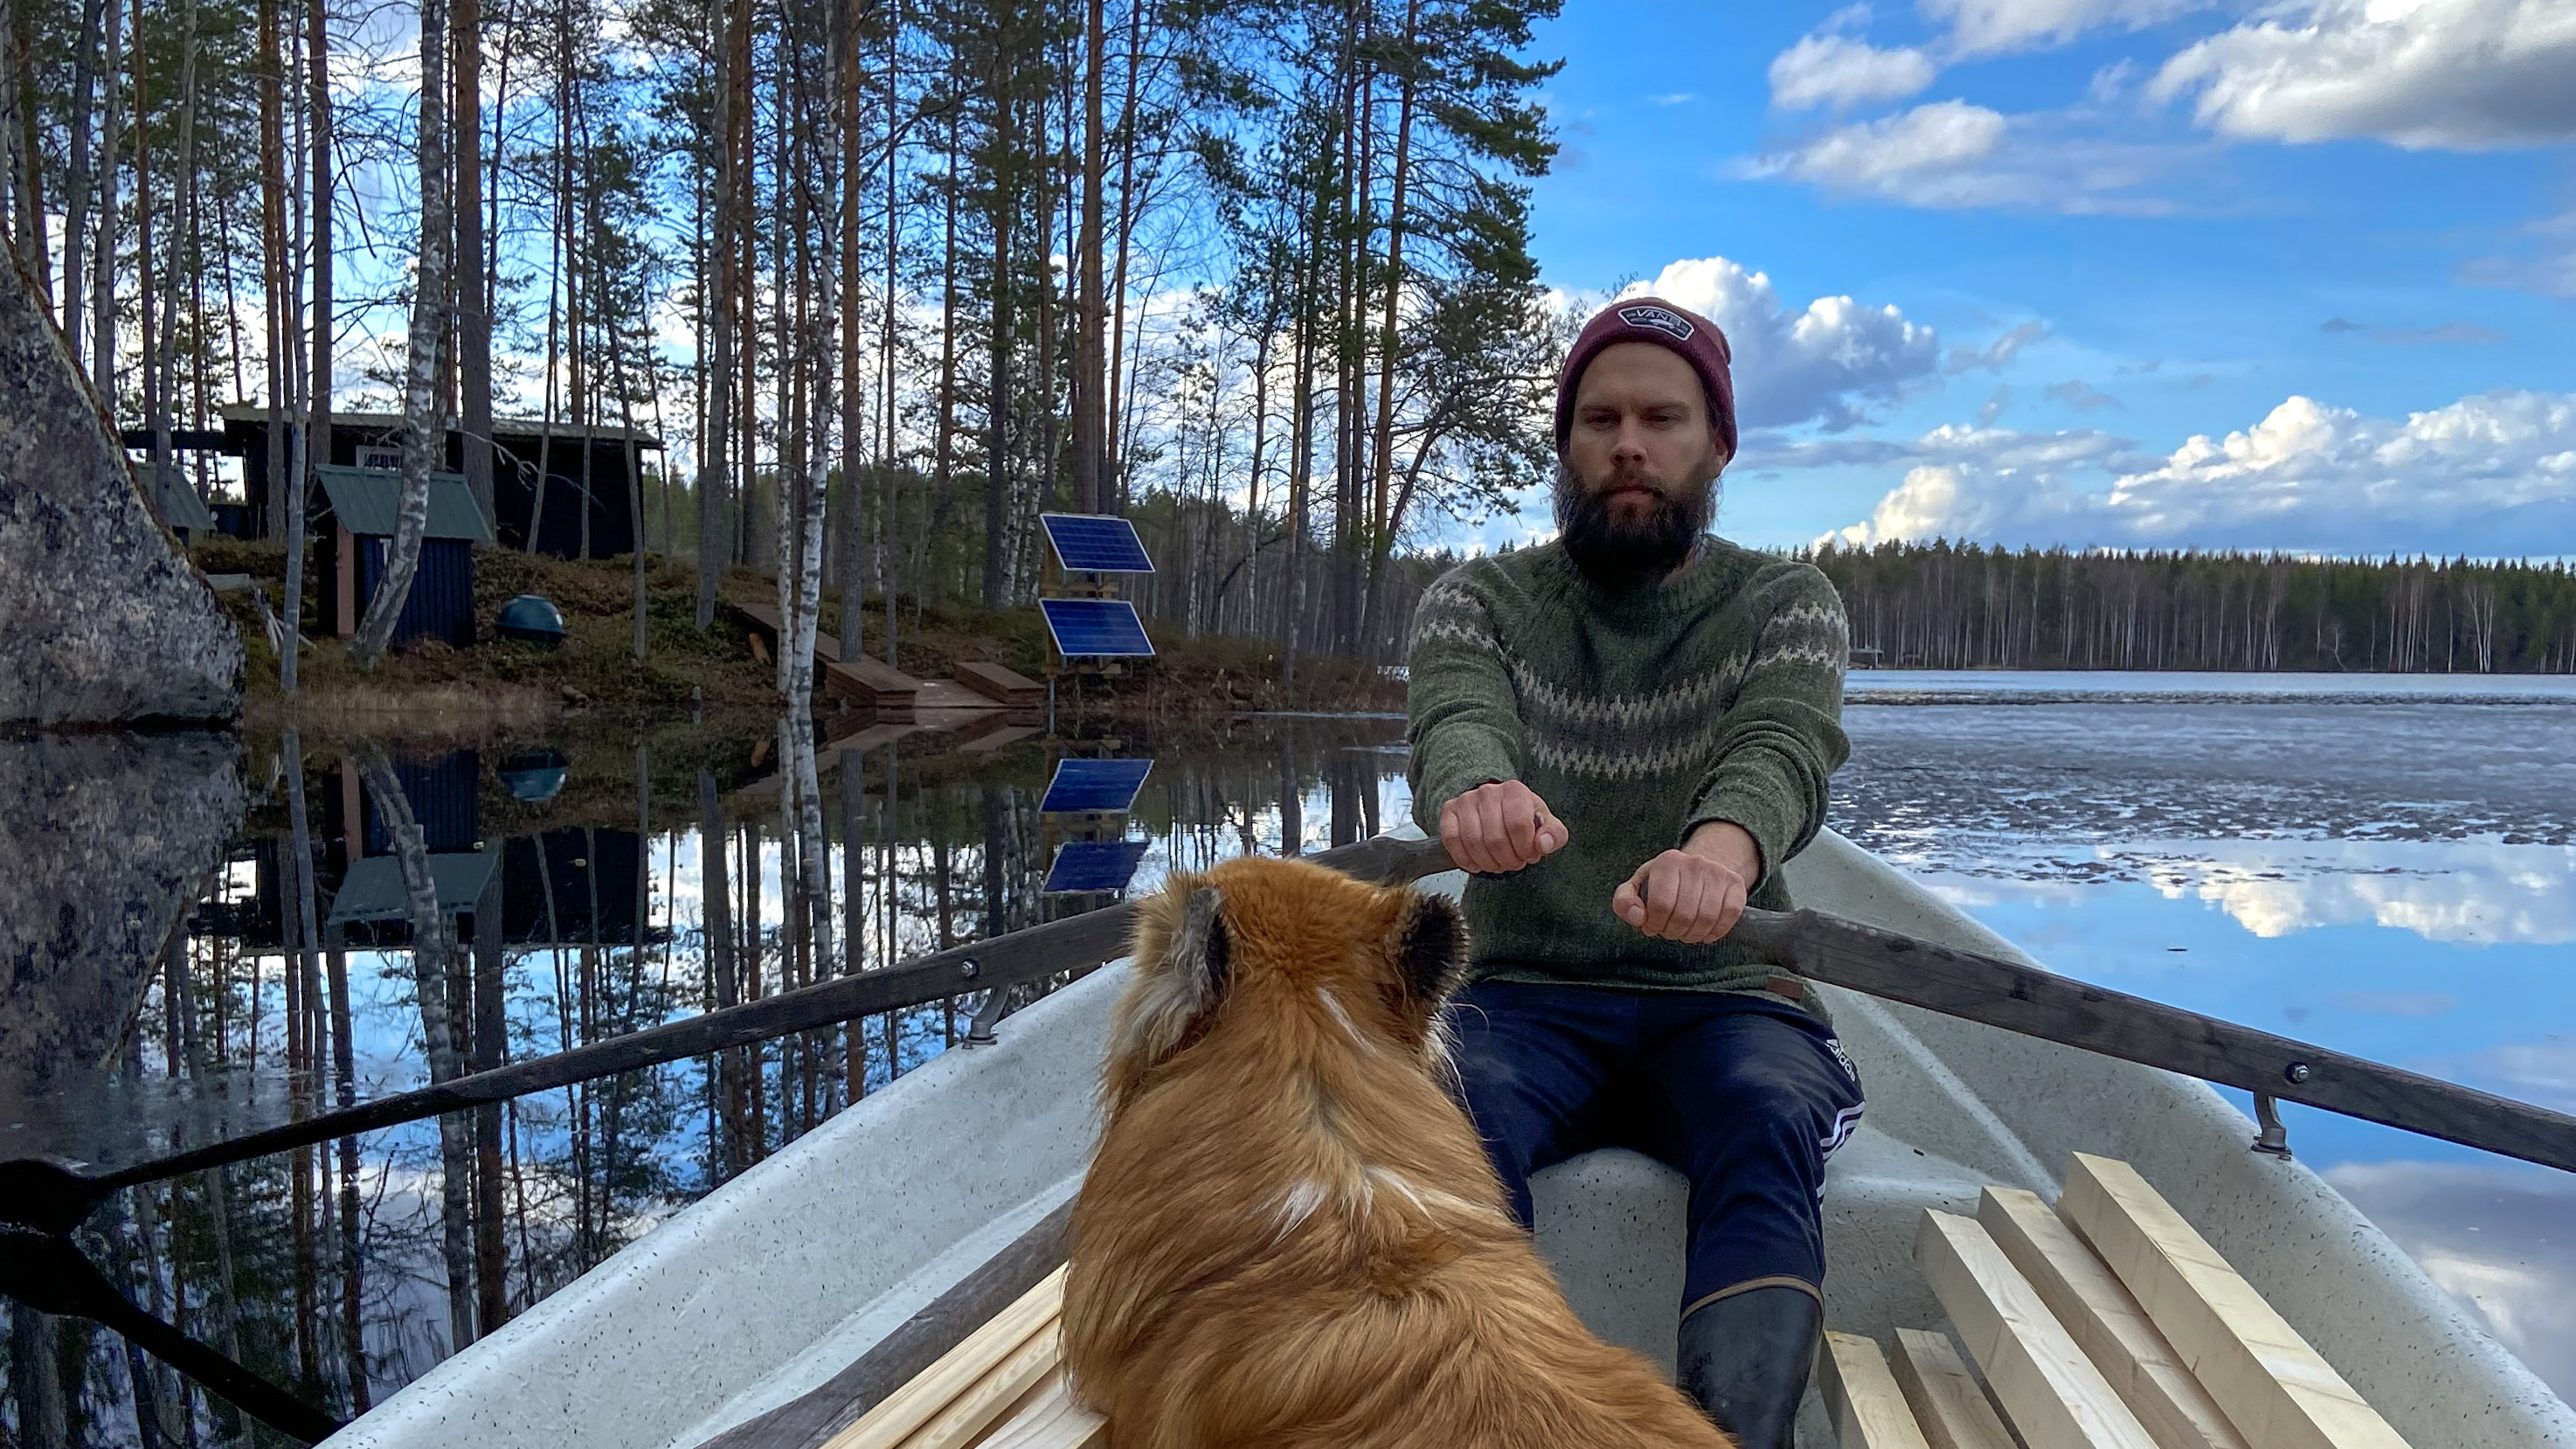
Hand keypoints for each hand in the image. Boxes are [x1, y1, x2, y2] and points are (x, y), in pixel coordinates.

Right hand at [1438, 780, 1568, 875]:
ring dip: (1488, 862)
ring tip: (1498, 863)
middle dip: (1507, 860)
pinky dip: (1465, 859)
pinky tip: (1477, 863)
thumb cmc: (1522, 818)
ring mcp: (1466, 800)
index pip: (1518, 825)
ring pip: (1473, 842)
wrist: (1495, 807)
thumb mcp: (1545, 824)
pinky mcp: (1449, 812)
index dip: (1524, 849)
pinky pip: (1451, 840)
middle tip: (1513, 862)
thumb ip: (1554, 835)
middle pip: (1495, 838)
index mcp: (1515, 791)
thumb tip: (1544, 844)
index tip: (1528, 855)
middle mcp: (1488, 792)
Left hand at [1612, 821, 1759, 942]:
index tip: (1652, 927)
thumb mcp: (1639, 886)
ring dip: (1693, 935)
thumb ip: (1625, 902)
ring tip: (1685, 933)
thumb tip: (1637, 917)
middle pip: (1684, 915)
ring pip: (1707, 918)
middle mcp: (1695, 863)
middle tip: (1670, 932)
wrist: (1701, 867)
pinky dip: (1716, 931)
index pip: (1661, 904)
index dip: (1654, 924)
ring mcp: (1718, 873)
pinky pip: (1729, 916)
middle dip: (1673, 932)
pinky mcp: (1736, 885)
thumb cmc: (1665, 882)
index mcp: (1668, 861)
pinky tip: (1705, 933)